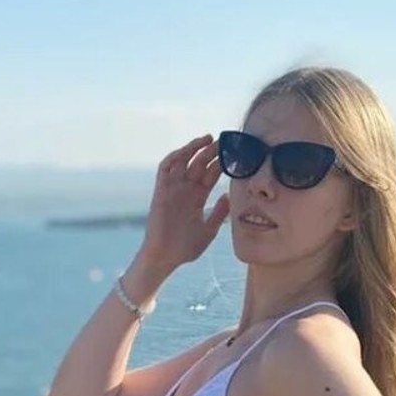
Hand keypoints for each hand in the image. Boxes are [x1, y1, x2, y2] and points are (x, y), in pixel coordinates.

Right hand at [141, 134, 230, 271]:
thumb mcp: (209, 229)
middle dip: (211, 152)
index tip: (234, 152)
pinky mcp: (161, 191)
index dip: (220, 162)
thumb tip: (228, 195)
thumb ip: (219, 213)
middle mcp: (185, 190)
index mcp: (197, 198)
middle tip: (225, 140)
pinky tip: (187, 150)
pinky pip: (165, 169)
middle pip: (199, 164)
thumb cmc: (185, 248)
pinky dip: (175, 157)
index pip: (210, 174)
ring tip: (208, 139)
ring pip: (183, 161)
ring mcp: (173, 189)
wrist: (165, 257)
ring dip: (194, 149)